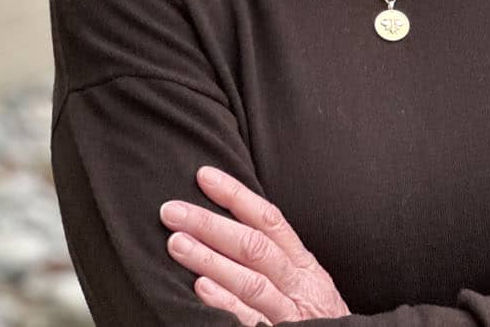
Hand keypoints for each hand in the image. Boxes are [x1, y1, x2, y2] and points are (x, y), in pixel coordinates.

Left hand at [160, 166, 349, 323]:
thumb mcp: (305, 280)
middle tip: (172, 211)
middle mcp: (297, 283)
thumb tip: (230, 223)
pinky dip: (226, 303)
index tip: (203, 176)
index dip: (236, 195)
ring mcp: (289, 312)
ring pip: (250, 281)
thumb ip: (277, 256)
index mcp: (302, 263)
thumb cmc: (316, 315)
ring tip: (176, 243)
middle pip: (254, 246)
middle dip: (210, 224)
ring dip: (210, 260)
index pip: (268, 219)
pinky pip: (251, 319)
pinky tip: (200, 291)